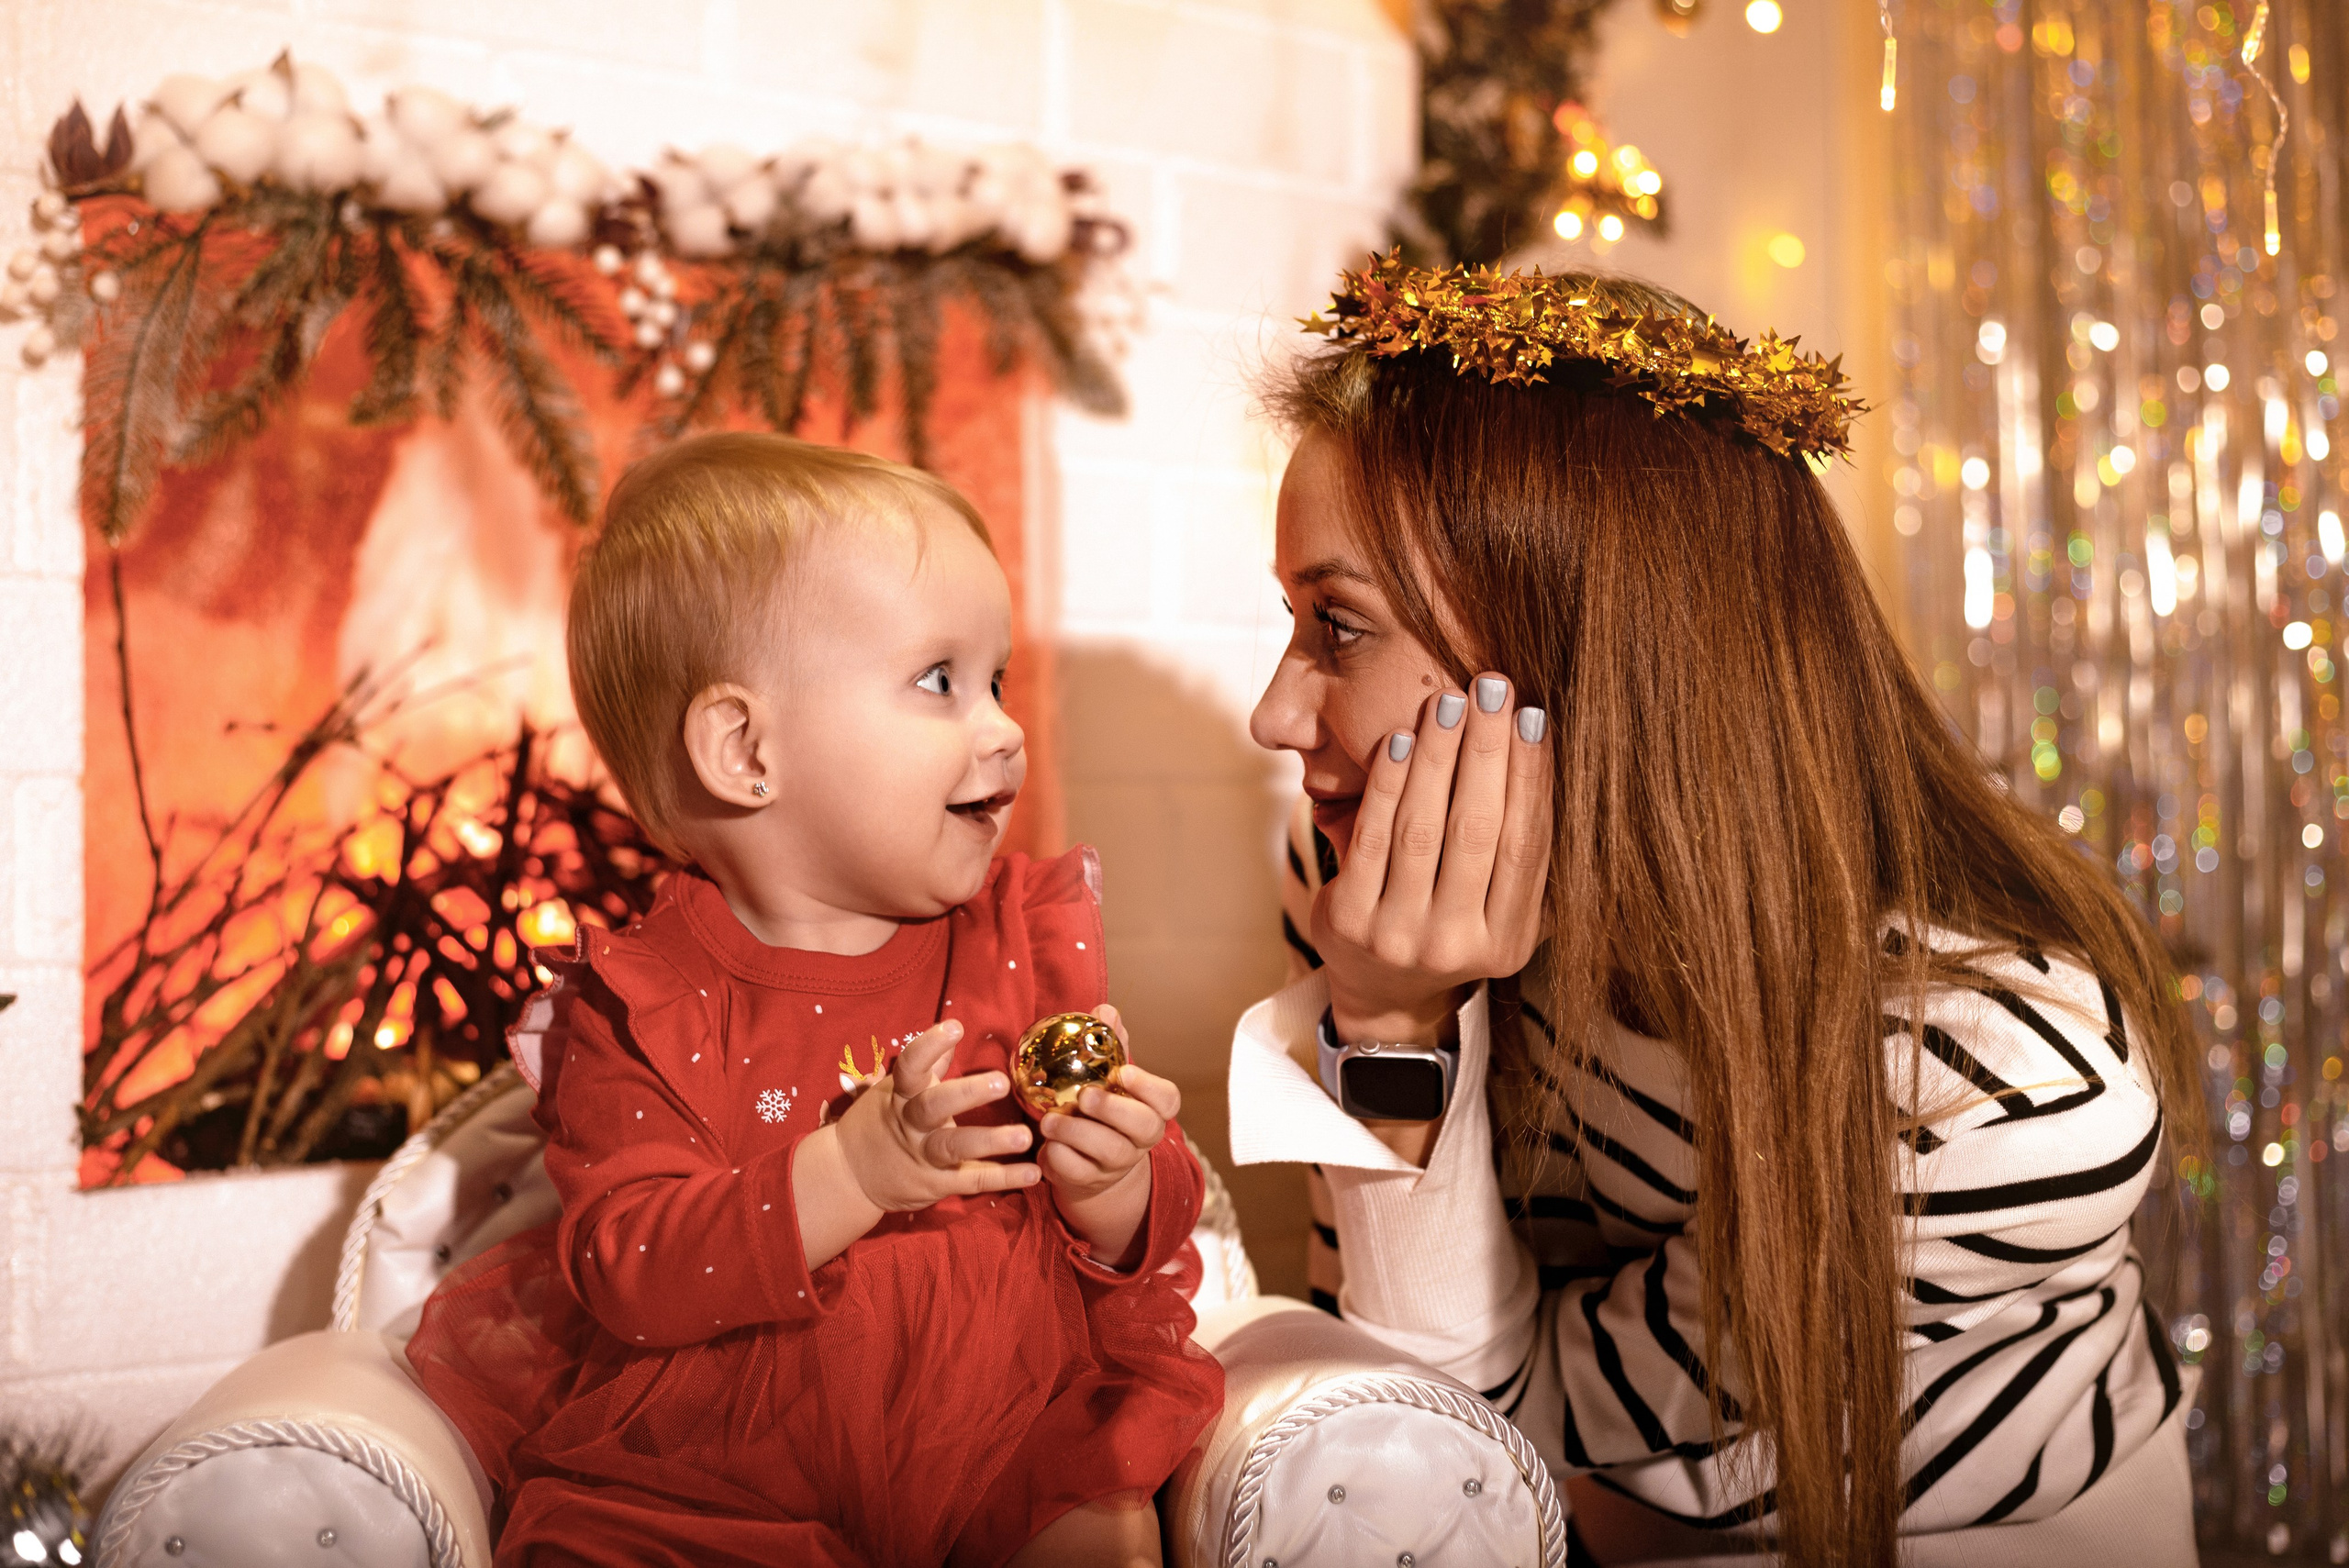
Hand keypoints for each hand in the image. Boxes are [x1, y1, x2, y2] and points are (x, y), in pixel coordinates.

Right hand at [833, 1019, 1040, 1211]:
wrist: (848, 1174)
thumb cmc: (882, 1121)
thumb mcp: (895, 1090)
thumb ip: (928, 1064)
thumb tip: (955, 1026)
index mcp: (901, 1096)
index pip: (910, 1067)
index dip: (930, 1045)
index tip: (955, 1026)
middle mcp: (911, 1125)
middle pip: (934, 1106)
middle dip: (966, 1094)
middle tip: (1002, 1082)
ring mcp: (923, 1156)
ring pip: (954, 1148)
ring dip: (990, 1142)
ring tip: (1024, 1136)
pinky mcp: (936, 1185)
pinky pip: (971, 1181)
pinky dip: (1003, 1178)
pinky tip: (1032, 1173)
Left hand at [1035, 1005, 1179, 1202]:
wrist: (1088, 1162)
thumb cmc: (1100, 1108)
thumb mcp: (1107, 1077)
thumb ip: (1109, 1044)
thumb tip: (1105, 1009)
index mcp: (1151, 1109)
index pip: (1168, 1100)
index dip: (1149, 1087)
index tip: (1122, 1073)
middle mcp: (1141, 1139)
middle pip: (1143, 1127)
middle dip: (1113, 1110)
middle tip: (1084, 1096)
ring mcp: (1117, 1164)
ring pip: (1109, 1151)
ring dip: (1077, 1132)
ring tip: (1050, 1119)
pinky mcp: (1089, 1181)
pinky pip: (1078, 1171)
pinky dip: (1060, 1156)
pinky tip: (1047, 1142)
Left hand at [1315, 672, 1553, 1045]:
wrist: (1381, 992)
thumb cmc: (1451, 926)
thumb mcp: (1499, 911)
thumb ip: (1523, 854)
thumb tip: (1552, 755)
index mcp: (1510, 942)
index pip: (1527, 844)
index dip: (1532, 776)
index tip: (1535, 716)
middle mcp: (1457, 946)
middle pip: (1477, 830)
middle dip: (1486, 750)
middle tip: (1492, 686)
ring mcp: (1399, 937)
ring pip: (1424, 829)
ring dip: (1438, 756)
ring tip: (1449, 700)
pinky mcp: (1349, 922)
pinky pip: (1373, 837)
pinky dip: (1389, 784)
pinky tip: (1403, 739)